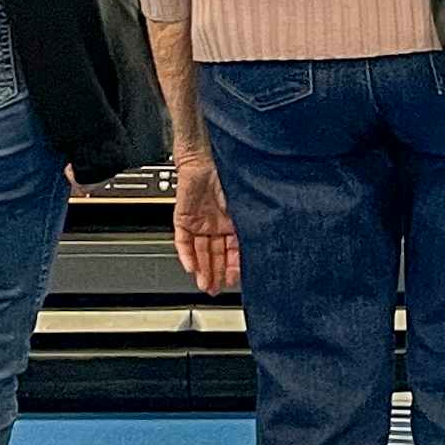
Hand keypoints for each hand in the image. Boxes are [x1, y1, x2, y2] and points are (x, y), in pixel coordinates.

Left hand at [172, 152, 239, 293]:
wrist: (206, 155)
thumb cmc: (230, 172)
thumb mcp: (244, 205)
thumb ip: (248, 226)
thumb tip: (261, 247)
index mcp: (234, 221)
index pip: (234, 250)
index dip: (234, 267)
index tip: (234, 281)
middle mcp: (217, 224)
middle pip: (215, 254)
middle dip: (216, 274)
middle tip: (217, 290)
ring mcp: (200, 221)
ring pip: (200, 251)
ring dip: (202, 269)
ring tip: (205, 285)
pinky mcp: (183, 218)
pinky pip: (183, 241)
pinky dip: (186, 255)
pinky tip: (190, 268)